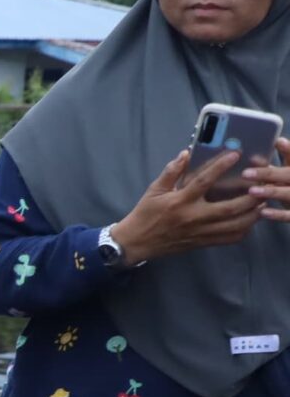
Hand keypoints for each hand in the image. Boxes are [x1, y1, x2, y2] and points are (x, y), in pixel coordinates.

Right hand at [109, 149, 265, 261]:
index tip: (235, 154)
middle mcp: (192, 217)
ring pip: (234, 226)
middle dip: (248, 197)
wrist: (136, 242)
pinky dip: (244, 229)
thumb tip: (186, 154)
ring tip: (261, 202)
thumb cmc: (145, 214)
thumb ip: (171, 172)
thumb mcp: (154, 190)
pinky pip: (229, 238)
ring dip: (252, 214)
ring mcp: (200, 232)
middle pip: (228, 208)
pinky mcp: (203, 242)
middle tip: (260, 185)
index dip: (220, 166)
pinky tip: (249, 220)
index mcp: (179, 201)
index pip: (203, 181)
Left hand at [252, 140, 289, 220]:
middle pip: (288, 174)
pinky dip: (278, 214)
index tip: (277, 142)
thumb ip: (276, 166)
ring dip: (271, 192)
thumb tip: (261, 153)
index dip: (289, 150)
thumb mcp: (286, 174)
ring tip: (252, 191)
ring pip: (288, 193)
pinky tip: (263, 211)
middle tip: (245, 174)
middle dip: (268, 174)